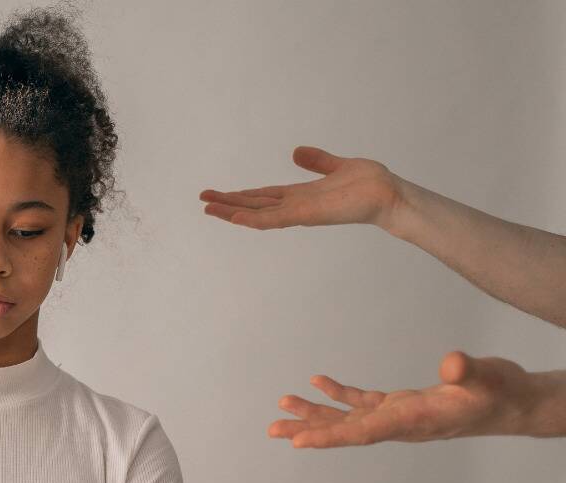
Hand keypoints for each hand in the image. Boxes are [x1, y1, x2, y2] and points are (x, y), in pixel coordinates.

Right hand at [199, 146, 402, 231]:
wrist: (390, 195)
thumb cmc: (370, 185)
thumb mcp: (337, 166)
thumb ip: (317, 161)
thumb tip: (296, 152)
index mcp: (300, 195)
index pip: (263, 196)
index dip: (240, 195)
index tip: (220, 194)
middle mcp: (296, 206)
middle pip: (254, 205)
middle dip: (228, 203)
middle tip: (203, 201)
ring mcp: (299, 212)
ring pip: (258, 214)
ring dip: (232, 212)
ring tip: (208, 209)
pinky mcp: (307, 215)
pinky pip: (275, 219)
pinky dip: (254, 219)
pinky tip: (235, 216)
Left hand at [270, 351, 532, 447]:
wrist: (514, 404)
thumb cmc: (502, 392)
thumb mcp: (488, 378)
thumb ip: (468, 372)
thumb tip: (451, 365)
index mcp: (413, 420)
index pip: (363, 433)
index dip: (330, 437)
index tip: (298, 443)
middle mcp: (399, 423)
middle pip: (345, 430)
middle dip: (308, 429)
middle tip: (272, 429)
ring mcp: (398, 415)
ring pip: (349, 418)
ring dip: (315, 412)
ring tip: (283, 404)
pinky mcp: (402, 404)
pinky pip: (362, 402)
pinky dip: (339, 394)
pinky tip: (317, 382)